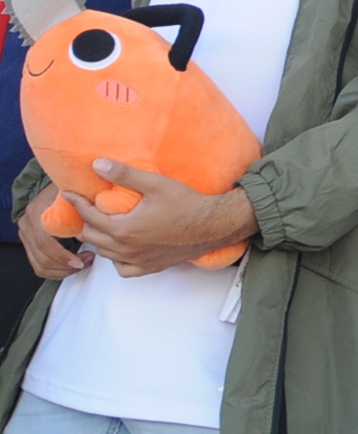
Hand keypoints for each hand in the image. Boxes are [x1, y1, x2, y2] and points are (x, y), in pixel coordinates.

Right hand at [15, 188, 86, 281]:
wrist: (46, 185)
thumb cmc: (65, 187)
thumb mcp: (74, 193)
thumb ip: (83, 204)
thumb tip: (106, 217)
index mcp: (37, 213)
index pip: (45, 243)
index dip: (63, 256)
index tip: (81, 261)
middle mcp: (27, 225)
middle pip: (41, 259)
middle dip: (66, 266)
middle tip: (86, 262)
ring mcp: (25, 234)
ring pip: (39, 265)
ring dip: (62, 270)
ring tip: (82, 263)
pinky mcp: (28, 242)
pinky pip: (38, 264)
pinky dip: (55, 269)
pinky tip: (72, 264)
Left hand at [66, 162, 257, 276]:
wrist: (213, 225)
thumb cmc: (186, 203)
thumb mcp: (155, 184)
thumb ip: (125, 175)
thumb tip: (97, 164)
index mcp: (124, 229)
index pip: (89, 216)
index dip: (76, 203)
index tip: (69, 194)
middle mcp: (126, 249)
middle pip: (92, 237)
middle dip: (84, 221)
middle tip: (82, 208)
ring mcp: (138, 260)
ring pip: (105, 254)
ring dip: (97, 240)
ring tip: (98, 227)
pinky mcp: (150, 267)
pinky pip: (123, 270)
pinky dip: (116, 260)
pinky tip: (120, 249)